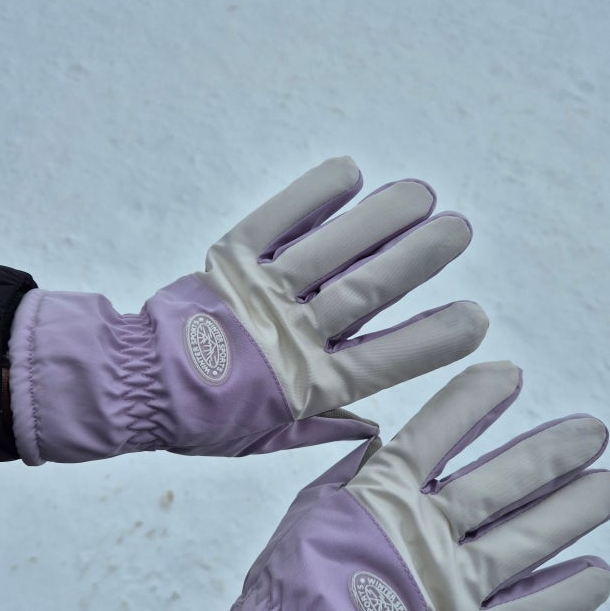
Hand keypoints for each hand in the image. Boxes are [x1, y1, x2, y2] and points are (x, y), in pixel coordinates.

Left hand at [9, 157, 486, 462]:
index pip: (385, 359)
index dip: (433, 338)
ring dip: (379, 219)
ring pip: (331, 251)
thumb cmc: (205, 417)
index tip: (476, 317)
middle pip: (367, 290)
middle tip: (459, 230)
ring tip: (420, 194)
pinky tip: (350, 173)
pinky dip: (311, 197)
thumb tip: (376, 428)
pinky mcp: (230, 262)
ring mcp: (260, 294)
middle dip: (418, 258)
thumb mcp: (267, 437)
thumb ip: (322, 426)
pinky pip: (276, 221)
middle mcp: (291, 335)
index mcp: (306, 385)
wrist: (133, 384)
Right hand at [140, 361, 609, 610]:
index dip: (475, 399)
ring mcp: (452, 584)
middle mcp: (428, 532)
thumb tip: (390, 443)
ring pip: (525, 540)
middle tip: (592, 433)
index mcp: (385, 494)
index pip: (439, 431)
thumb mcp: (316, 505)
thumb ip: (359, 473)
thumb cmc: (293, 576)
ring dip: (570, 511)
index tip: (510, 374)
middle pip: (501, 483)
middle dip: (550, 454)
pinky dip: (565, 595)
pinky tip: (600, 573)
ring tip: (608, 487)